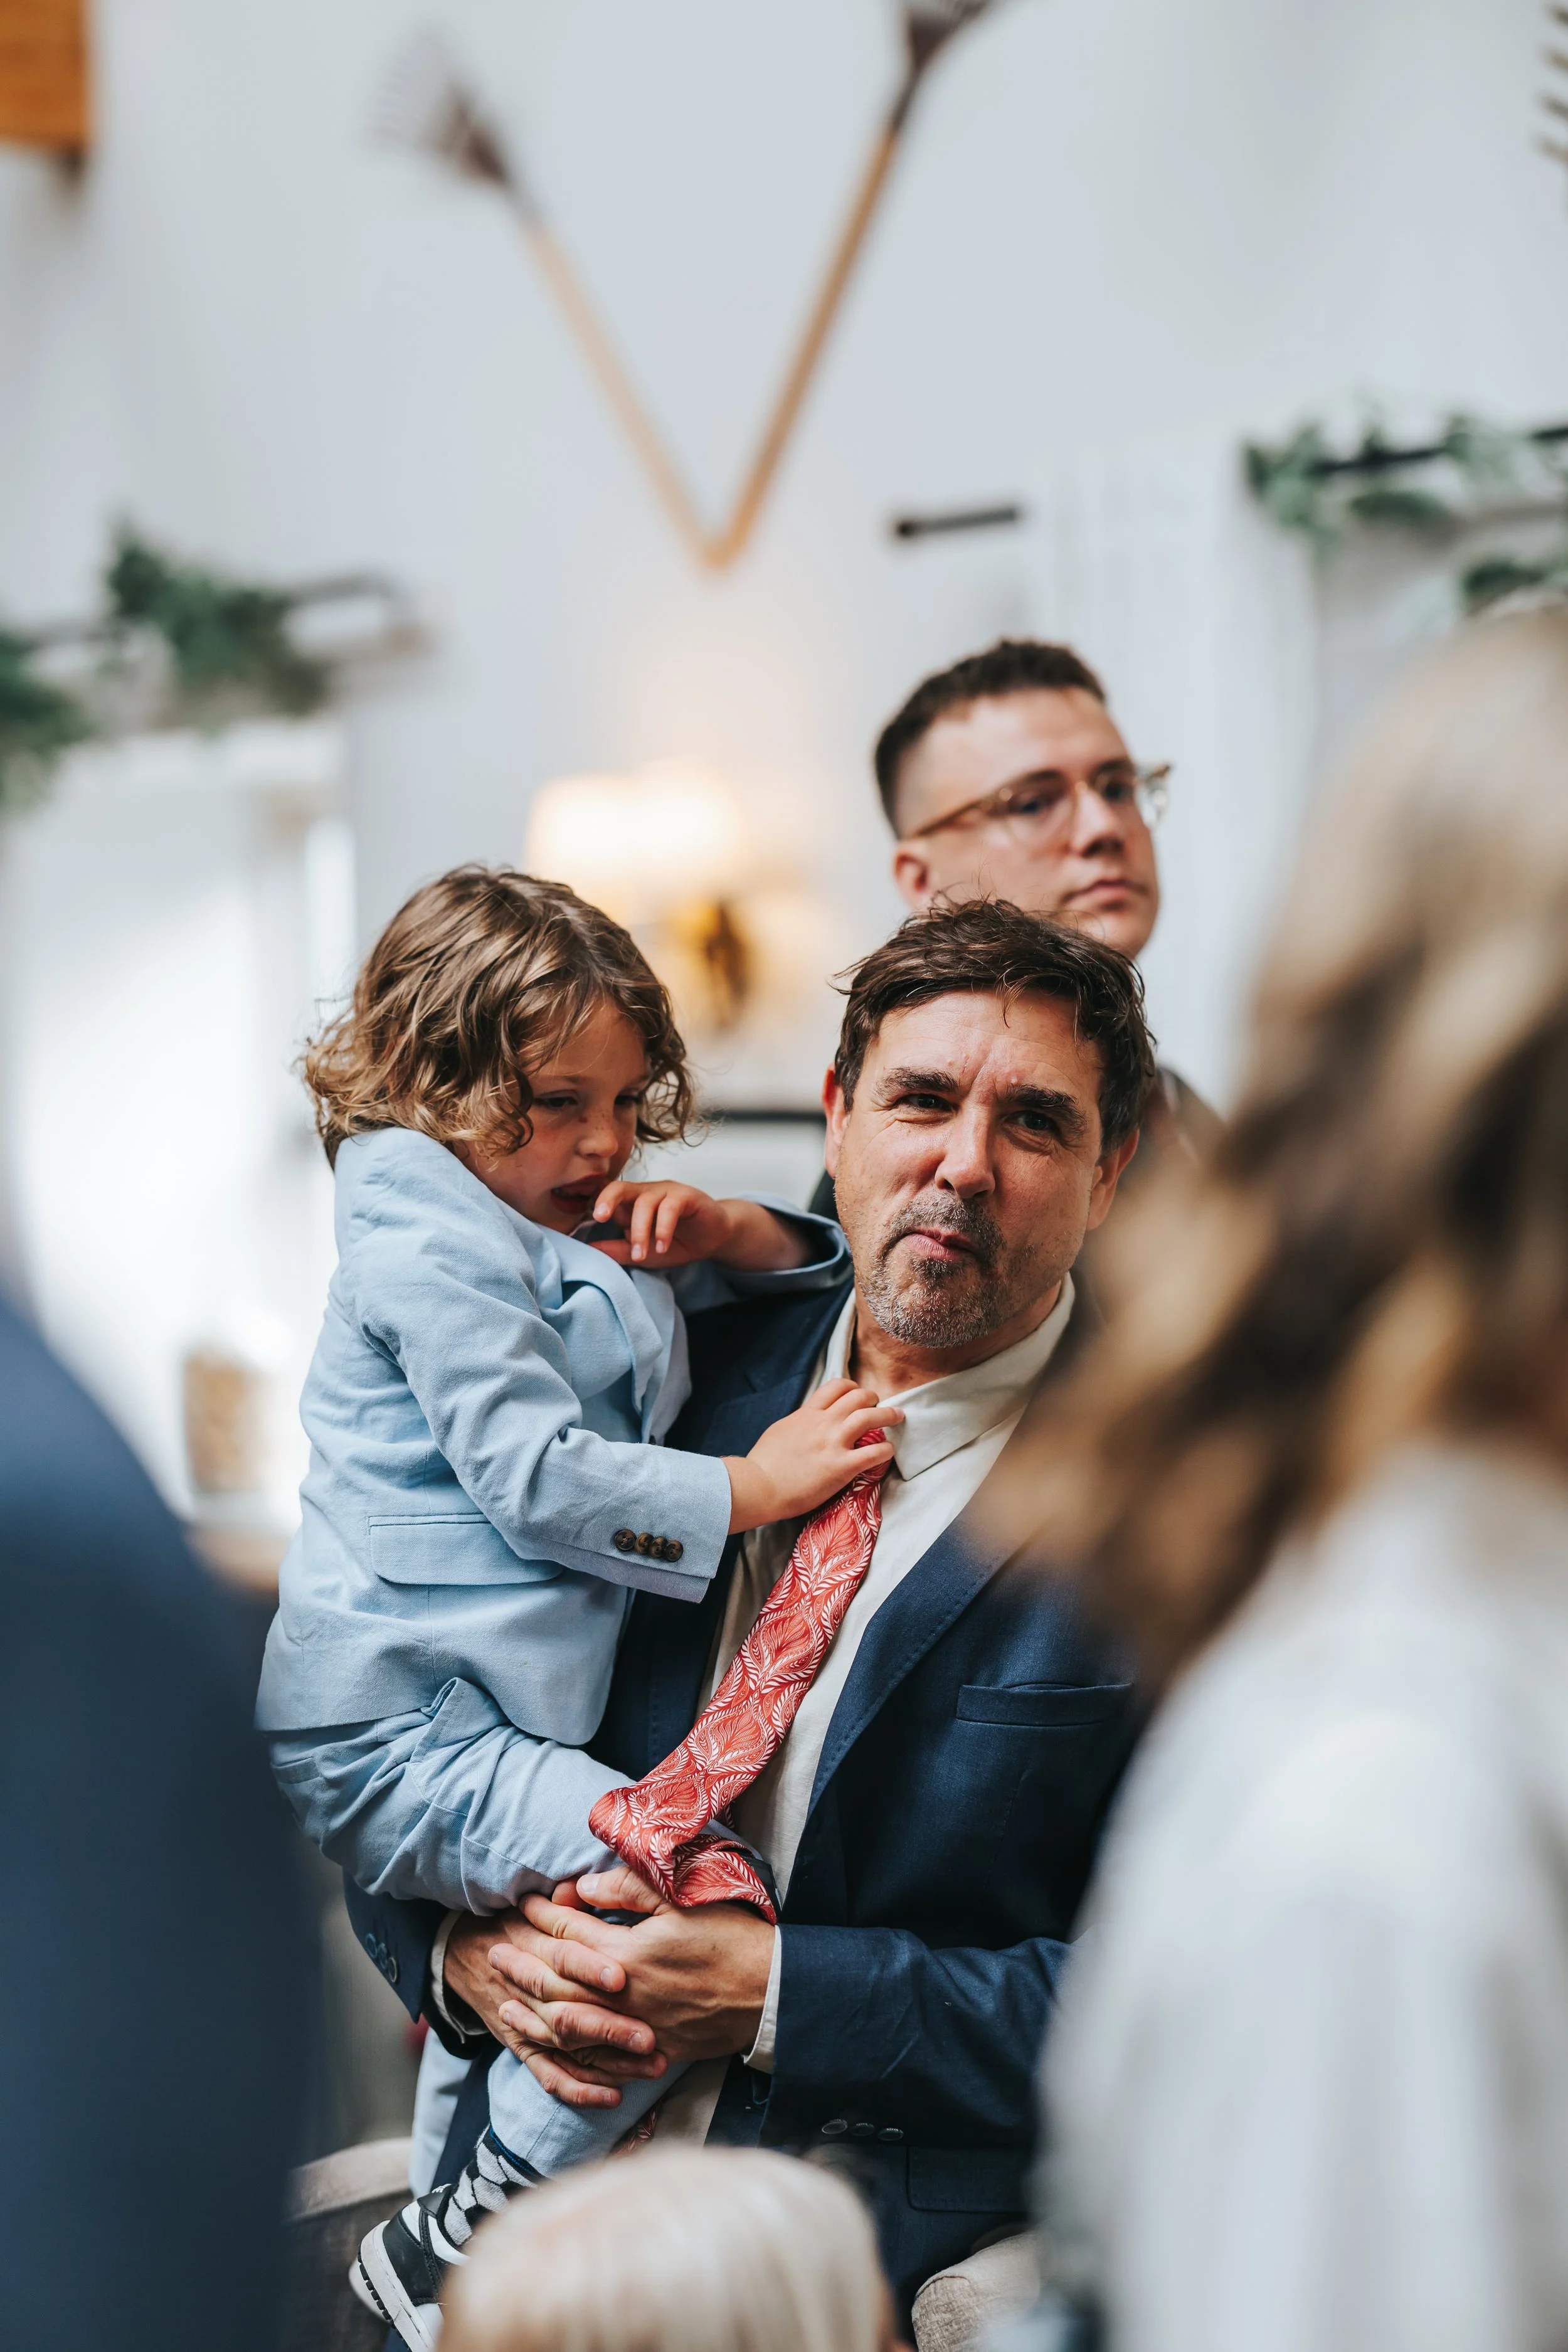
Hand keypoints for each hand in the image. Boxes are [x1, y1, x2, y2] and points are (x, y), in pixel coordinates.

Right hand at [442, 1908, 667, 2110]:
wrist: (465, 1949)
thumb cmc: (517, 1918)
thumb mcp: (539, 1901)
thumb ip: (569, 1900)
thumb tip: (591, 1884)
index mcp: (534, 1943)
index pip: (562, 1956)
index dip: (588, 1968)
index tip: (621, 1979)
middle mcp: (529, 1987)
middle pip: (567, 2010)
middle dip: (609, 2027)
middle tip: (650, 2037)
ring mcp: (526, 2022)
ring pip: (566, 2047)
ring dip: (609, 2062)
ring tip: (652, 2066)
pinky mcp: (525, 2047)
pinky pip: (550, 2076)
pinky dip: (580, 2090)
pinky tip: (614, 2097)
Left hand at [490, 1871, 773, 2075]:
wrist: (770, 1993)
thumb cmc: (730, 1939)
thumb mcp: (681, 1901)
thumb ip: (628, 1890)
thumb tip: (583, 1887)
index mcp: (626, 1954)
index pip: (568, 1933)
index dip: (541, 1915)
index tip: (522, 1902)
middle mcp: (621, 1996)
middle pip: (555, 1982)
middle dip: (521, 1965)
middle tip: (492, 1951)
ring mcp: (634, 2030)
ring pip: (567, 2027)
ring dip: (531, 2014)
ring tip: (504, 2005)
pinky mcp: (651, 2053)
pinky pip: (597, 2062)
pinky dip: (567, 2056)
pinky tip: (552, 2048)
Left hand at [586, 1183, 808, 1272]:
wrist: (714, 1239)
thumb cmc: (676, 1243)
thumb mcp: (644, 1253)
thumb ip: (619, 1250)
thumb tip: (590, 1249)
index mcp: (632, 1203)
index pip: (608, 1198)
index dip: (595, 1205)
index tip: (583, 1221)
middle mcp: (647, 1193)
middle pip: (621, 1187)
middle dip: (607, 1199)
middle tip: (600, 1217)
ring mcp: (667, 1192)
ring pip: (645, 1202)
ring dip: (641, 1230)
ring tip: (642, 1254)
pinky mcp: (688, 1196)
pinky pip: (671, 1207)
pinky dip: (663, 1227)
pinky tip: (662, 1245)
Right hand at [725, 1377, 899, 1531]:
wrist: (758, 1486)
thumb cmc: (763, 1464)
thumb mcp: (779, 1431)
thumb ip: (797, 1424)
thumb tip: (805, 1423)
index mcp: (806, 1414)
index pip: (835, 1387)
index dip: (852, 1387)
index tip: (857, 1394)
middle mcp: (823, 1423)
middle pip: (856, 1397)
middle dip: (873, 1398)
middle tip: (880, 1405)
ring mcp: (833, 1444)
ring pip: (869, 1417)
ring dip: (888, 1415)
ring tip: (898, 1416)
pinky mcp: (841, 1467)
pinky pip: (873, 1453)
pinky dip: (886, 1450)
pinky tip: (889, 1451)